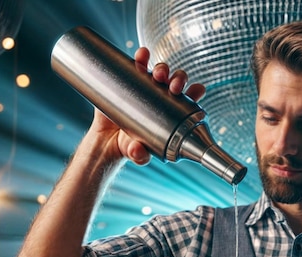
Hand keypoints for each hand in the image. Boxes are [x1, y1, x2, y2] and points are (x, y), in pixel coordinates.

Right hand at [90, 47, 205, 164]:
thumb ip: (139, 156)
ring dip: (163, 68)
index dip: (195, 92)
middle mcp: (162, 99)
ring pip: (160, 72)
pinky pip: (138, 65)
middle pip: (176, 83)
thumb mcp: (136, 154)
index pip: (189, 100)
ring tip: (158, 73)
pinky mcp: (128, 79)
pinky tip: (142, 55)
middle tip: (173, 86)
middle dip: (178, 79)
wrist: (105, 140)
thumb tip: (137, 151)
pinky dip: (142, 57)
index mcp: (171, 115)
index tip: (197, 89)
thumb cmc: (128, 147)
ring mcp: (146, 88)